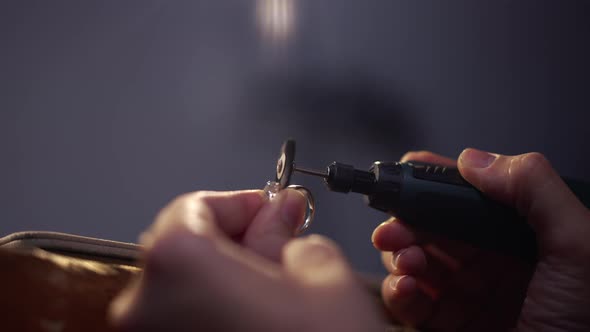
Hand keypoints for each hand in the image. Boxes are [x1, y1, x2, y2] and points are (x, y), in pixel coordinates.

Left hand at [109, 189, 384, 330]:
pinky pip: (185, 328)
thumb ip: (291, 238)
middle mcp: (146, 310)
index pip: (195, 207)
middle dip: (237, 241)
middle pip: (186, 250)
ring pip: (186, 294)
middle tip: (282, 242)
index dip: (240, 204)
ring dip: (230, 281)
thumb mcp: (323, 278)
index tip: (270, 210)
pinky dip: (219, 316)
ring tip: (280, 288)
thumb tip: (279, 218)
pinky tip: (262, 320)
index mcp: (177, 264)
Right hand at [373, 149, 589, 331]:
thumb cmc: (587, 326)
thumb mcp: (577, 247)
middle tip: (394, 225)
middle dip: (408, 221)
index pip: (473, 197)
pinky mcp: (451, 326)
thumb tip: (475, 160)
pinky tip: (405, 288)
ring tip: (404, 259)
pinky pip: (414, 302)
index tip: (406, 174)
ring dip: (400, 255)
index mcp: (527, 237)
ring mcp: (471, 296)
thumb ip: (533, 189)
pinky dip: (399, 292)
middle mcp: (496, 263)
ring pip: (418, 261)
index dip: (437, 182)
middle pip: (436, 227)